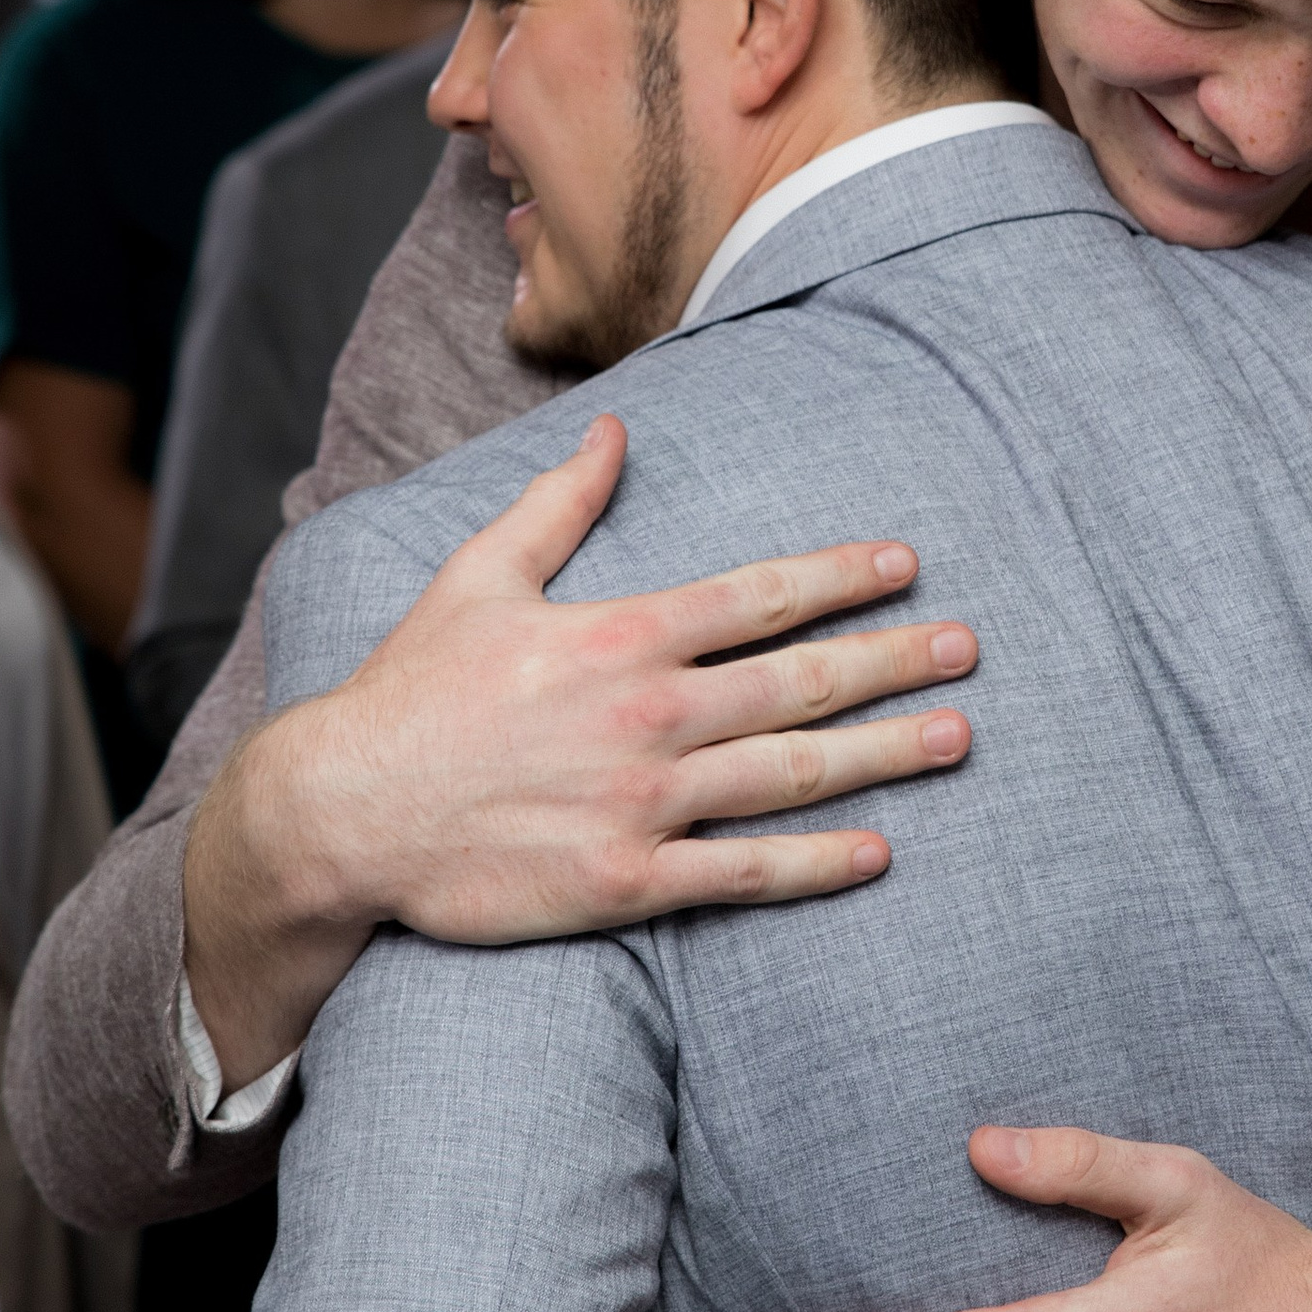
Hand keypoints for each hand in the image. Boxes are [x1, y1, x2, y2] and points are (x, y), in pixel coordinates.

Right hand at [184, 413, 977, 1087]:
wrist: (343, 813)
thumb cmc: (411, 693)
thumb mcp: (478, 577)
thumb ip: (558, 504)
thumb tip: (615, 431)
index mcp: (620, 636)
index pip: (759, 597)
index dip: (842, 578)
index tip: (907, 566)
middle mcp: (648, 715)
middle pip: (801, 682)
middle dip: (894, 661)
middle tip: (967, 648)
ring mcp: (644, 803)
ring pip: (793, 772)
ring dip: (884, 753)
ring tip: (956, 736)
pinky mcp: (628, 879)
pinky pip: (746, 871)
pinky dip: (819, 862)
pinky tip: (879, 849)